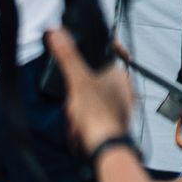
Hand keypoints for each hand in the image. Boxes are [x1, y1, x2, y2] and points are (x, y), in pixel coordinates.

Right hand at [44, 28, 134, 153]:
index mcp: (120, 74)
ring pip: (89, 99)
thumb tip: (58, 32)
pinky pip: (91, 115)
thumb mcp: (78, 81)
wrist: (106, 148)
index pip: (109, 53)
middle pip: (92, 79)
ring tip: (76, 119)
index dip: (92, 54)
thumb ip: (68, 56)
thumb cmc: (98, 115)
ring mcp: (119, 104)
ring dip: (77, 110)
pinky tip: (79, 129)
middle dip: (77, 93)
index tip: (79, 60)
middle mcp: (124, 88)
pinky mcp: (112, 120)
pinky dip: (82, 121)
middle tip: (74, 103)